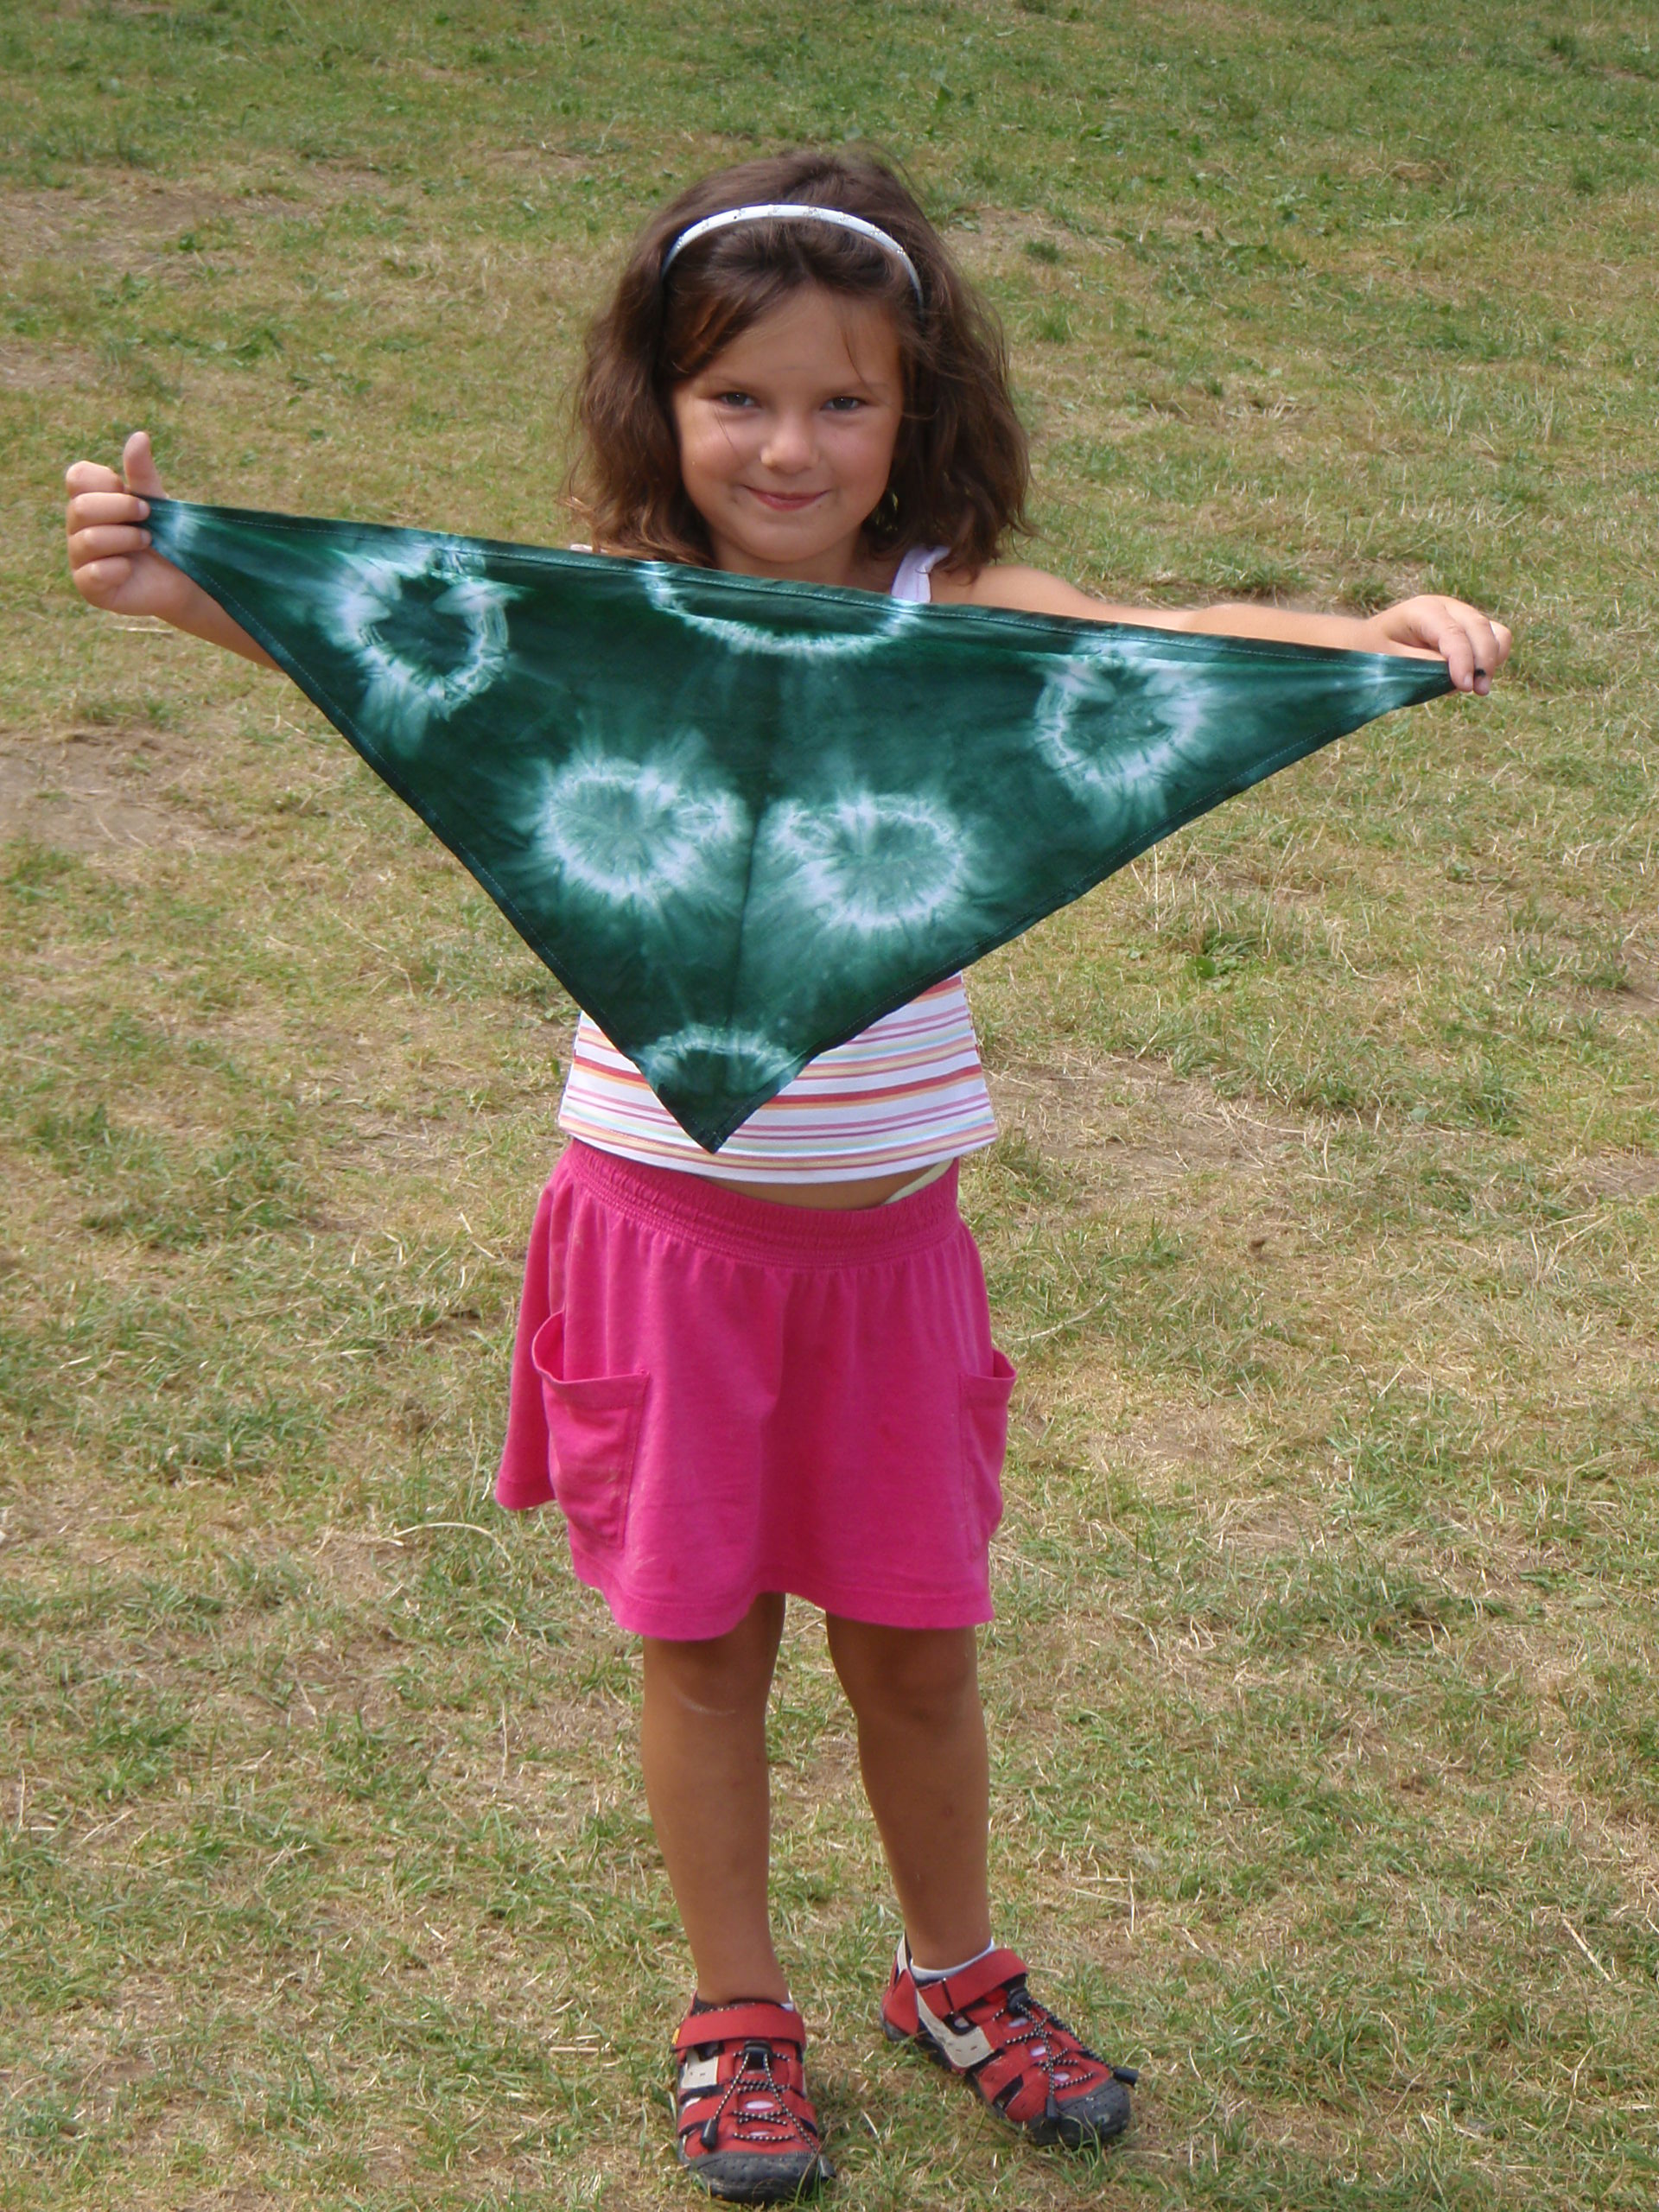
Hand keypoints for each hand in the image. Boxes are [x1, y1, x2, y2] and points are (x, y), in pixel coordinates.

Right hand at [64, 430, 194, 622]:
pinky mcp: (89, 587)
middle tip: (147, 516)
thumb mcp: (156, 501)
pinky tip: (131, 569)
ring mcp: (80, 558)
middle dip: (121, 508)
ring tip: (148, 541)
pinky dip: (118, 568)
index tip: (132, 492)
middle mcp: (78, 528)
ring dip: (125, 537)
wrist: (184, 580)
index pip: (77, 477)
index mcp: (90, 501)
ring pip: (87, 539)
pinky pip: (93, 573)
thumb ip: (142, 473)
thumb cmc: (166, 538)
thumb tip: (139, 436)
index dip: (105, 481)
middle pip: (81, 507)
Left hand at [1361, 595, 1512, 695]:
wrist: (1373, 643)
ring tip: (1478, 688)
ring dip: (1493, 661)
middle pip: (1479, 628)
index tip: (1465, 686)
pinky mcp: (1472, 632)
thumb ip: (1420, 664)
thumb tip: (1451, 671)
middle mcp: (1448, 608)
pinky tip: (1477, 678)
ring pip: (1496, 633)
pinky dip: (1496, 659)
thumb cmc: (1376, 652)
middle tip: (1478, 691)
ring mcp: (1463, 618)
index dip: (1462, 659)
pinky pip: (1498, 640)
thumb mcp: (1388, 660)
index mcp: (1423, 610)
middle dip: (1483, 661)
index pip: (1452, 632)